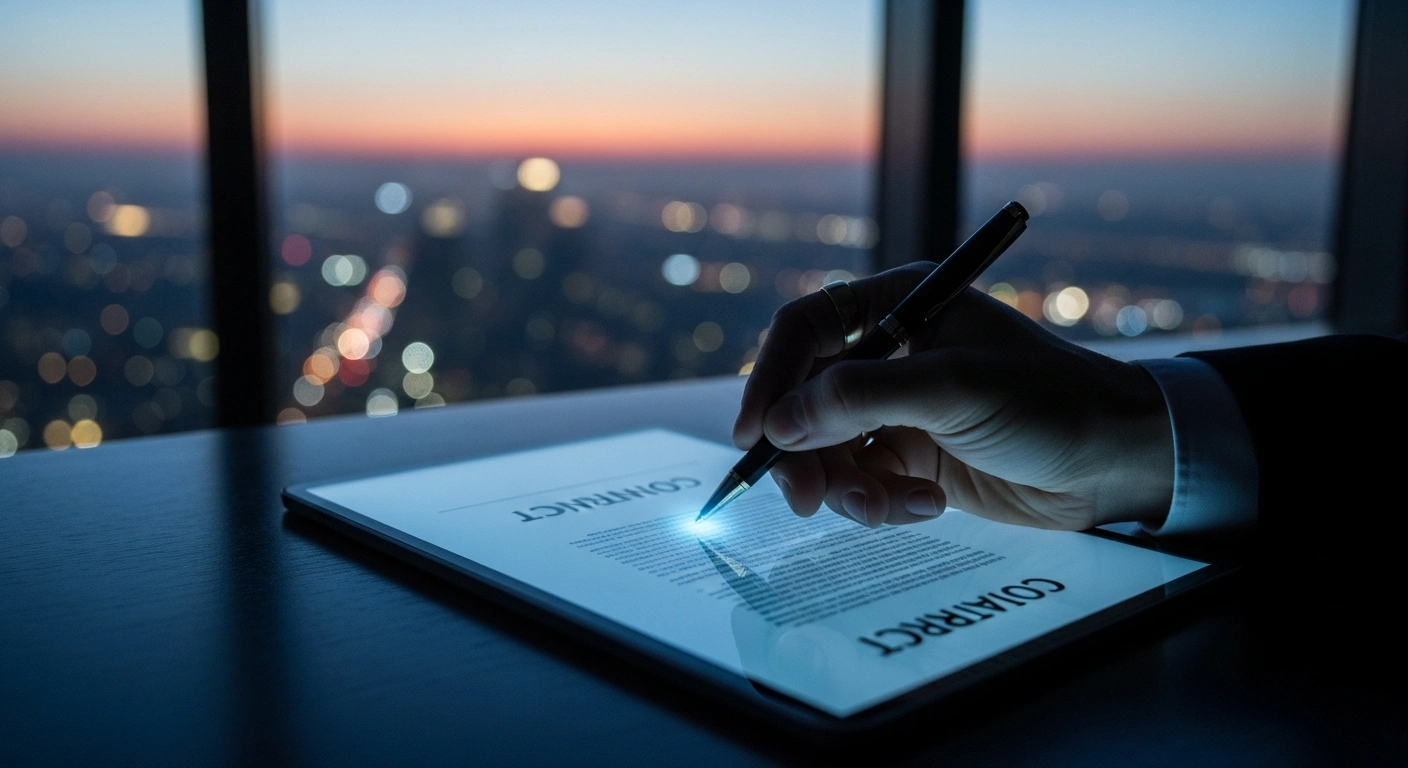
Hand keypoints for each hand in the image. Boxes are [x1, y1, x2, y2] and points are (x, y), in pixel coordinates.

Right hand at [733, 263, 1174, 530]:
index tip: (754, 433)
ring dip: (846, 487)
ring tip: (886, 508)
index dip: (771, 378)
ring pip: (829, 450)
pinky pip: (864, 482)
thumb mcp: (953, 388)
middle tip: (806, 500)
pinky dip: (882, 502)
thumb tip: (780, 423)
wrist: (1119, 461)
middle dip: (803, 453)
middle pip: (806, 398)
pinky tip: (928, 505)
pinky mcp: (913, 456)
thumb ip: (861, 398)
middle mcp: (892, 353)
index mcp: (900, 305)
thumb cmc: (1052, 402)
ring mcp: (901, 408)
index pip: (806, 330)